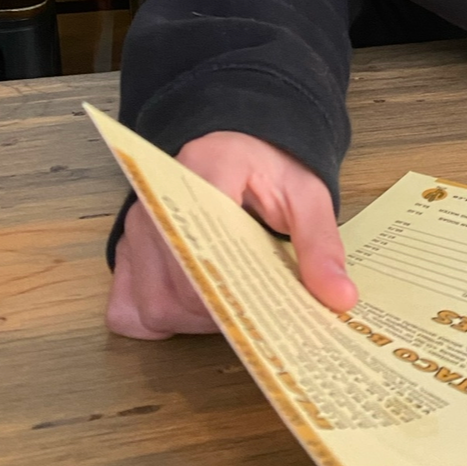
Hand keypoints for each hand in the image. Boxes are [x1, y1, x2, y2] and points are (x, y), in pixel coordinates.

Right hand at [105, 129, 357, 336]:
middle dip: (222, 314)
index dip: (235, 292)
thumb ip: (321, 243)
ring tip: (232, 309)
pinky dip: (156, 321)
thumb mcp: (306, 194)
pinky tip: (191, 312)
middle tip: (260, 315)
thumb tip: (340, 296)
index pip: (207, 246)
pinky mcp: (128, 249)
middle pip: (178, 287)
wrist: (238, 142)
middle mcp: (159, 201)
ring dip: (193, 323)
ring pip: (153, 304)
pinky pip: (127, 307)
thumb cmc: (269, 166)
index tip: (267, 313)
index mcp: (206, 171)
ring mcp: (137, 227)